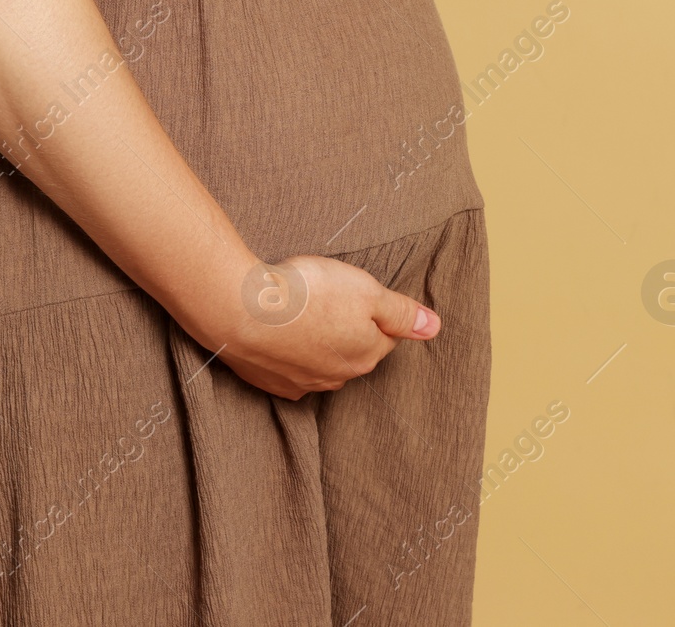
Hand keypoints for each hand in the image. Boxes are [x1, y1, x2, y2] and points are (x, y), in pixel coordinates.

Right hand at [176, 252, 440, 399]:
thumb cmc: (307, 294)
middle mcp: (338, 376)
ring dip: (316, 341)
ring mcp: (302, 383)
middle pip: (354, 350)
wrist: (240, 310)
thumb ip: (402, 312)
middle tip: (326, 297)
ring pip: (322, 361)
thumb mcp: (367, 291)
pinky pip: (289, 369)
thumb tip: (435, 328)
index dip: (373, 309)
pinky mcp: (270, 383)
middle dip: (346, 327)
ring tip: (300, 311)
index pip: (385, 334)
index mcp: (366, 353)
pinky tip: (278, 334)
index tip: (354, 291)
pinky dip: (287, 353)